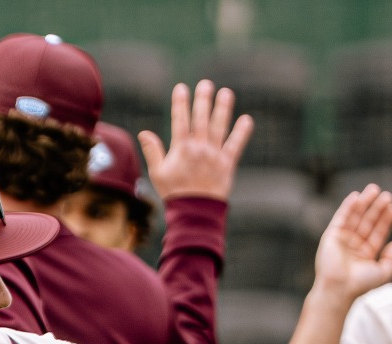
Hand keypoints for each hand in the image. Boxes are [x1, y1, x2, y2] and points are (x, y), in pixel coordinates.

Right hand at [138, 80, 252, 201]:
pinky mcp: (227, 164)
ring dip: (223, 109)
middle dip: (203, 100)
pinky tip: (246, 119)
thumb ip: (153, 151)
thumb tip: (144, 133)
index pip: (180, 120)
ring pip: (219, 127)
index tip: (181, 88)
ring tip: (226, 93)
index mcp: (181, 149)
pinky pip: (236, 145)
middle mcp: (199, 148)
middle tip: (206, 84)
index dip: (181, 103)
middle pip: (201, 119)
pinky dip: (242, 132)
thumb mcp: (157, 173)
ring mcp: (214, 155)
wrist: (194, 211)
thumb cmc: (173, 192)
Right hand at [310, 184, 391, 306]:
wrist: (339, 288)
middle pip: (367, 222)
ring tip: (374, 189)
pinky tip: (356, 196)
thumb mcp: (383, 272)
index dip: (385, 220)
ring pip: (355, 217)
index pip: (377, 232)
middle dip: (377, 208)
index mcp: (365, 254)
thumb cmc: (359, 284)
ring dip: (364, 203)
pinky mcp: (331, 236)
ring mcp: (342, 240)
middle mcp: (354, 245)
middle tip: (387, 195)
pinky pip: (341, 218)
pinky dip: (348, 207)